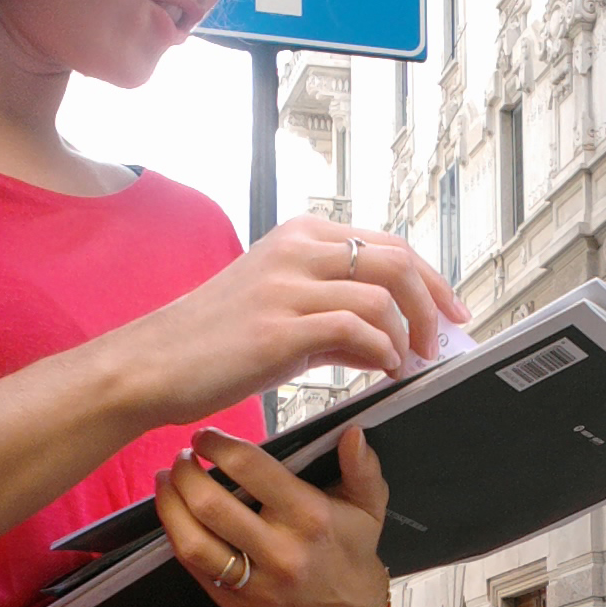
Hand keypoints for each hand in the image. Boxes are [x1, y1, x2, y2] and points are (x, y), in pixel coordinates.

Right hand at [120, 217, 466, 431]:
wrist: (152, 364)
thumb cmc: (212, 343)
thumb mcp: (282, 315)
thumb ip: (336, 320)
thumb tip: (390, 340)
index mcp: (300, 237)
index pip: (388, 243)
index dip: (431, 280)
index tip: (453, 313)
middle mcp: (296, 250)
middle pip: (396, 259)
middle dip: (433, 304)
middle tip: (442, 342)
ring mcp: (287, 286)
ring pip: (381, 293)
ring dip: (408, 334)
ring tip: (408, 363)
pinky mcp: (279, 327)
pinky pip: (355, 329)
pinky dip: (382, 350)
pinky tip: (383, 370)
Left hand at [155, 425, 389, 606]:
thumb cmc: (352, 552)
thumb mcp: (369, 508)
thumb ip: (362, 468)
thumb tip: (353, 433)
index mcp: (311, 517)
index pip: (250, 469)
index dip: (218, 445)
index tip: (205, 437)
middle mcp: (280, 551)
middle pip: (211, 504)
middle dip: (185, 472)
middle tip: (181, 457)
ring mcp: (255, 581)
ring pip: (193, 541)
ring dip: (169, 505)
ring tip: (165, 481)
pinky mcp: (235, 602)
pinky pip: (194, 567)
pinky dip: (176, 535)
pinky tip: (174, 514)